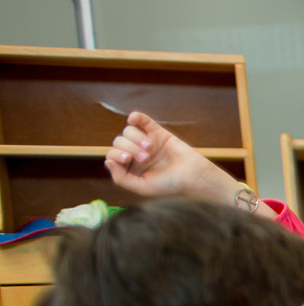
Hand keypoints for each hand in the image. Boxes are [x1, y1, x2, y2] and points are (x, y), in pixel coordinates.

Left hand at [105, 111, 268, 215]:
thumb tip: (107, 161)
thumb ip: (121, 178)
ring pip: (129, 131)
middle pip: (119, 141)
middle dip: (130, 148)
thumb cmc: (170, 186)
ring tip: (150, 148)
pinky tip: (134, 119)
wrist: (194, 178)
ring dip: (136, 138)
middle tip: (145, 158)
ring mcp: (147, 142)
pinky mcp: (159, 133)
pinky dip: (137, 117)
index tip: (129, 160)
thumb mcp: (142, 187)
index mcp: (130, 168)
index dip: (116, 155)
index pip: (113, 155)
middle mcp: (136, 154)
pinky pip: (143, 121)